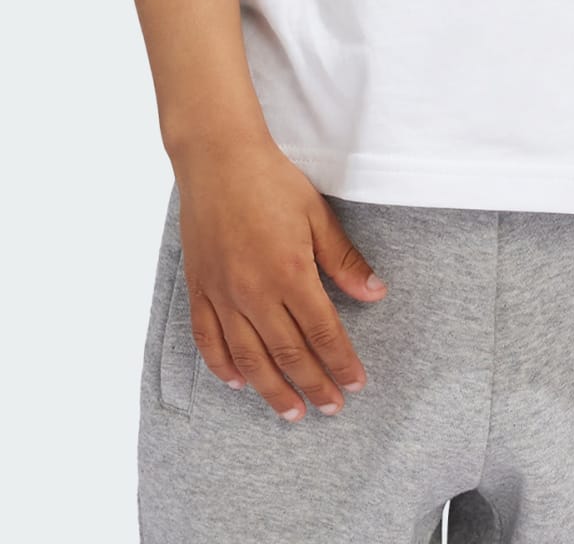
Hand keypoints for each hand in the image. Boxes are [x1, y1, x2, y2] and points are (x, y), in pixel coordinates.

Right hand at [172, 135, 386, 419]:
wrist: (219, 162)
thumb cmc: (273, 183)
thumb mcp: (318, 217)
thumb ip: (344, 261)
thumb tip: (375, 294)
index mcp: (290, 274)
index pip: (322, 332)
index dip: (340, 362)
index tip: (355, 383)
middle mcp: (254, 293)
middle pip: (287, 353)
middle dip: (312, 385)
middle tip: (330, 408)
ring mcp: (222, 295)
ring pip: (248, 358)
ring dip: (271, 389)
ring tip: (291, 412)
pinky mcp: (198, 290)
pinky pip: (208, 340)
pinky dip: (223, 367)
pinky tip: (238, 383)